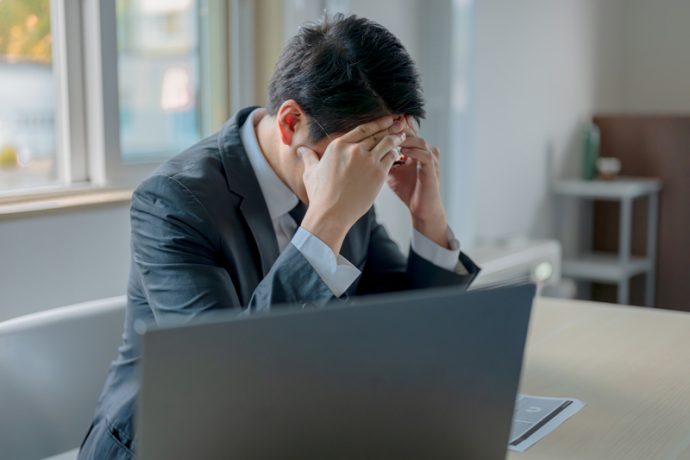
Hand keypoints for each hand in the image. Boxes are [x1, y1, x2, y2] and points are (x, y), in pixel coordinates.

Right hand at [298, 116, 405, 253]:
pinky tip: (399, 153)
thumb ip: (309, 158)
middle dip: (390, 127)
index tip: (385, 119)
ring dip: (396, 138)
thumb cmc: (320, 195)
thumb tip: (300, 150)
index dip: (377, 123)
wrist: (331, 213)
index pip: (362, 129)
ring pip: (387, 143)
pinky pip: (391, 158)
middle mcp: (354, 149)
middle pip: (377, 134)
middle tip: (400, 123)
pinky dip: (396, 154)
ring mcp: (368, 160)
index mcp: (339, 146)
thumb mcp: (311, 172)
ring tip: (403, 136)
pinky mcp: (378, 173)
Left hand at [387, 116, 448, 247]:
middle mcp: (424, 151)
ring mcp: (430, 159)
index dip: (393, 127)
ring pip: (419, 141)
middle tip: (387, 124)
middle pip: (412, 133)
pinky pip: (425, 155)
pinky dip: (414, 152)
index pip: (405, 133)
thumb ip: (382, 160)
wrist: (421, 208)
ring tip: (392, 136)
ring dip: (405, 138)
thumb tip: (364, 153)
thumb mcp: (391, 172)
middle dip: (399, 128)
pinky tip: (402, 151)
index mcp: (415, 150)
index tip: (379, 123)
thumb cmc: (408, 190)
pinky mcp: (432, 169)